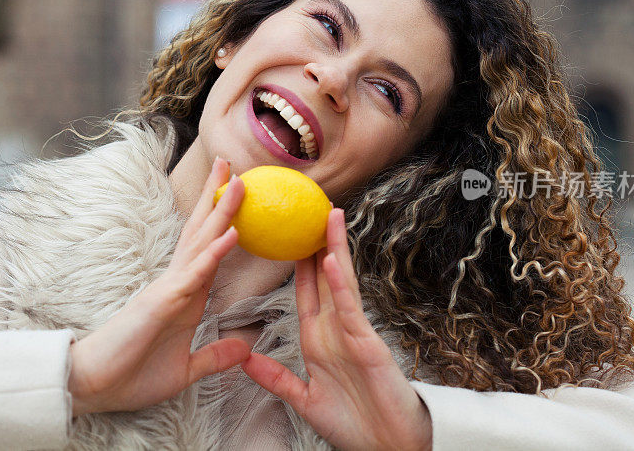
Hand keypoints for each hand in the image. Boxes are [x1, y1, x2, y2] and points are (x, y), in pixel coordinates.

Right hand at [68, 157, 249, 415]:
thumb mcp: (186, 369)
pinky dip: (212, 254)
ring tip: (238, 182)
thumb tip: (245, 348)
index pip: (208, 250)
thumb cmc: (133, 376)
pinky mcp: (159, 304)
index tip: (237, 194)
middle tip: (232, 164)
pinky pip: (192, 276)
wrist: (92, 388)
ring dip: (220, 212)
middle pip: (202, 232)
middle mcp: (176, 284)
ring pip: (199, 243)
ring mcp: (167, 290)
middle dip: (218, 198)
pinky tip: (230, 234)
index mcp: (185, 296)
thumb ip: (215, 356)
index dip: (223, 221)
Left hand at [240, 209, 432, 449]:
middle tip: (311, 208)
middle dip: (318, 243)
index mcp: (319, 339)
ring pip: (341, 283)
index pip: (306, 292)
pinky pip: (349, 310)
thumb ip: (277, 378)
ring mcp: (353, 333)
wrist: (387, 448)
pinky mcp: (366, 344)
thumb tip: (246, 359)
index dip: (299, 264)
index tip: (290, 236)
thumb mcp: (304, 399)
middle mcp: (336, 330)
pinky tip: (332, 263)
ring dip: (334, 250)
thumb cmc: (353, 424)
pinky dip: (340, 286)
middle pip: (325, 277)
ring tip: (329, 217)